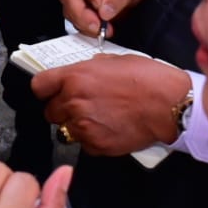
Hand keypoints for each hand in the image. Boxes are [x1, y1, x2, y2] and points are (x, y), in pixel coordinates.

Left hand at [34, 56, 192, 153]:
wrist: (168, 105)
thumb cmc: (147, 79)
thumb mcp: (113, 61)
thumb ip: (89, 68)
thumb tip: (81, 73)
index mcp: (75, 78)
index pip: (39, 86)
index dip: (45, 89)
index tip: (51, 91)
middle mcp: (74, 102)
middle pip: (50, 112)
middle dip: (62, 109)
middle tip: (81, 105)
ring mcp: (84, 127)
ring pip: (66, 130)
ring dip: (78, 125)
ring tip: (100, 117)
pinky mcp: (96, 146)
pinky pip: (84, 144)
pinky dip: (93, 138)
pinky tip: (109, 128)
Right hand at [60, 0, 150, 36]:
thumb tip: (105, 11)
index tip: (100, 4)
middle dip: (82, 14)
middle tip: (98, 25)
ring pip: (70, 11)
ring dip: (85, 24)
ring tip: (103, 29)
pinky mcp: (80, 9)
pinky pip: (77, 21)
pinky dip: (88, 28)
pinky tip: (100, 30)